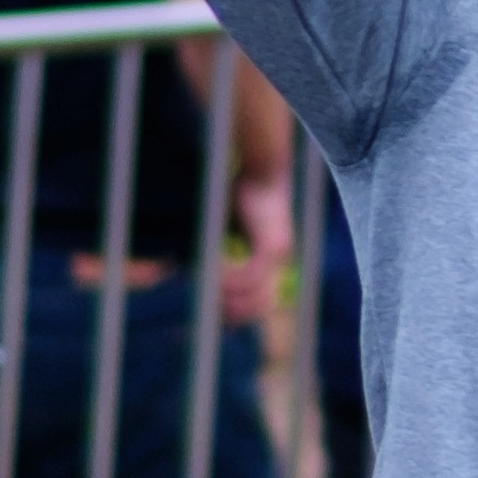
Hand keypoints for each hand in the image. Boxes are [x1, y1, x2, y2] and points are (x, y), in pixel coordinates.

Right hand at [217, 162, 294, 329]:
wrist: (264, 166)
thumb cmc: (243, 189)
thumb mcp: (229, 224)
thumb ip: (220, 245)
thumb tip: (197, 264)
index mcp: (273, 259)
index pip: (261, 301)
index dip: (239, 311)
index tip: (215, 311)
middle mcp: (280, 262)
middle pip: (260, 305)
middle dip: (233, 310)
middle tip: (208, 304)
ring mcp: (279, 256)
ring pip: (255, 295)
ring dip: (228, 294)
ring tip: (207, 286)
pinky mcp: (271, 247)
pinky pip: (249, 276)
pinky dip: (230, 278)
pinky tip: (213, 271)